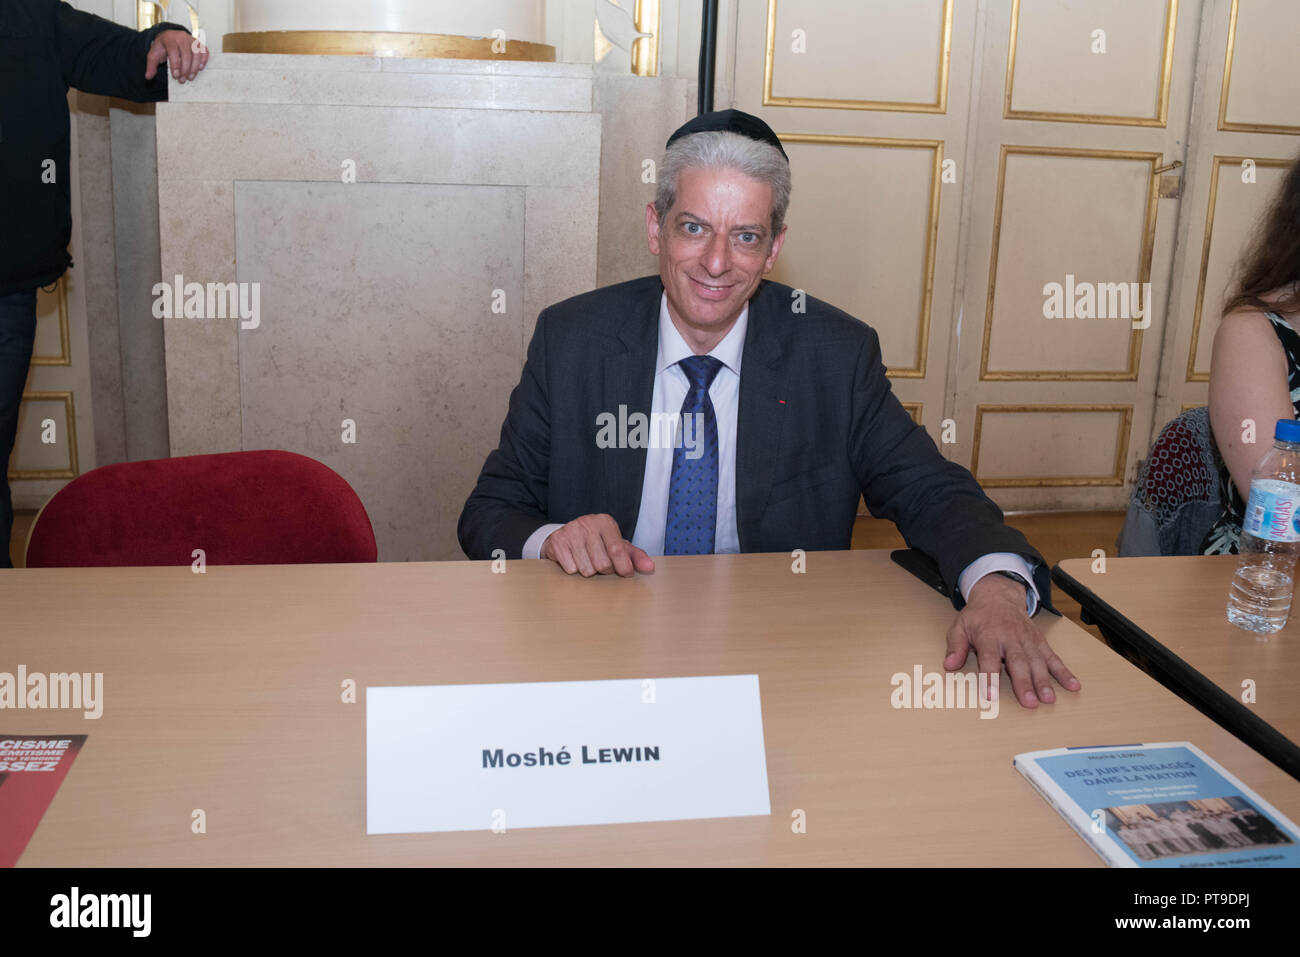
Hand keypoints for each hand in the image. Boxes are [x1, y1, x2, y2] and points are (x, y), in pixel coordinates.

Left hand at [146, 29, 208, 83]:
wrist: (169, 36)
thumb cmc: (162, 46)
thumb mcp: (154, 54)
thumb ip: (151, 65)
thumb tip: (148, 76)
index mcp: (169, 39)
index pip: (174, 52)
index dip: (175, 65)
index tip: (175, 76)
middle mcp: (181, 37)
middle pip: (186, 54)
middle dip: (185, 69)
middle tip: (182, 80)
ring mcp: (191, 39)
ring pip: (196, 54)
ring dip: (194, 68)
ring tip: (190, 77)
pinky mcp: (198, 43)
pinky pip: (204, 51)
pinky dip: (203, 60)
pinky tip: (199, 68)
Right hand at [540, 514, 654, 577]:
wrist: (567, 536)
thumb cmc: (597, 543)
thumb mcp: (617, 545)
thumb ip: (635, 556)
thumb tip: (650, 568)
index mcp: (605, 522)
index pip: (618, 550)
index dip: (624, 567)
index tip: (626, 573)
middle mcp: (588, 523)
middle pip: (602, 564)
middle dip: (604, 569)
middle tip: (601, 563)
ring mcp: (571, 531)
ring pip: (586, 569)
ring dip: (589, 570)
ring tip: (587, 560)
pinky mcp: (557, 541)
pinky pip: (571, 569)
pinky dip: (574, 569)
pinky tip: (574, 559)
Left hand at [943, 573, 1080, 708]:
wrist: (999, 596)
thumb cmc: (978, 616)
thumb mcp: (960, 626)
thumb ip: (955, 646)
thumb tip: (949, 665)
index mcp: (988, 635)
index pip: (989, 658)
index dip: (990, 677)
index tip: (991, 696)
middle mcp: (1010, 637)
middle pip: (1018, 662)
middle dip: (1024, 682)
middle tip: (1029, 702)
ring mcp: (1028, 640)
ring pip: (1037, 661)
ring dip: (1044, 681)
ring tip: (1049, 699)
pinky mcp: (1040, 642)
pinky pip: (1053, 657)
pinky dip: (1064, 672)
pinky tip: (1073, 685)